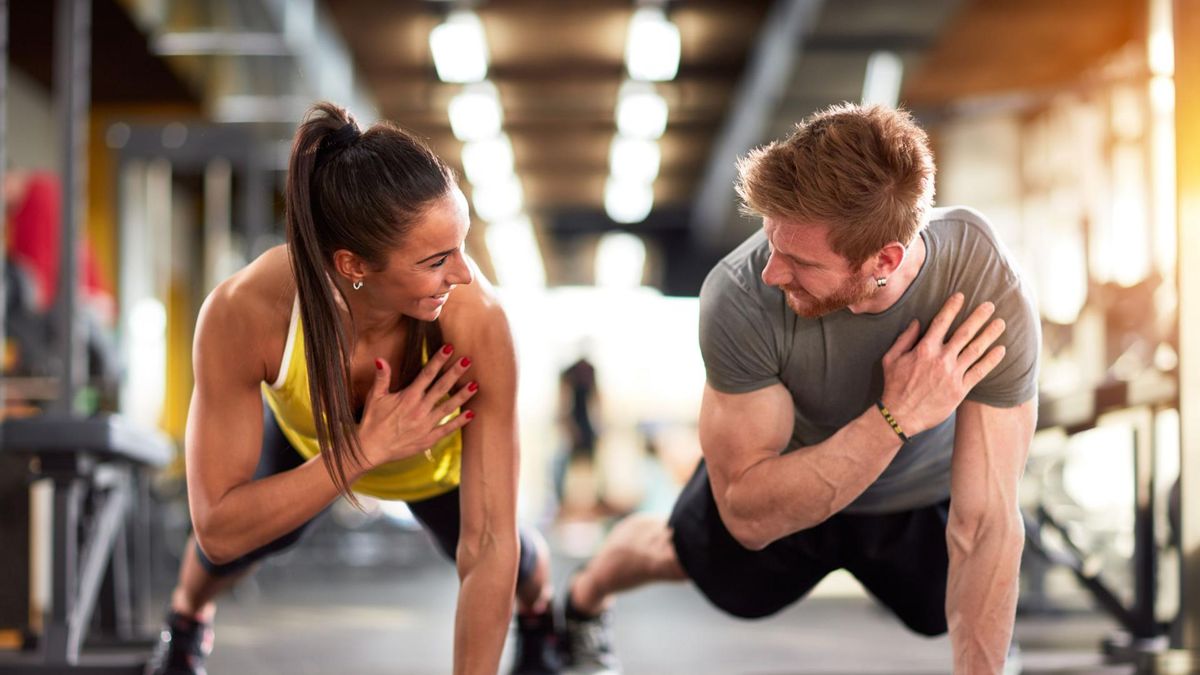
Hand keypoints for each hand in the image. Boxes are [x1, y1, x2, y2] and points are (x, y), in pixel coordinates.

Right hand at [357, 345, 478, 471]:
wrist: (369, 449)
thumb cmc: (371, 421)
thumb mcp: (374, 397)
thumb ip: (382, 378)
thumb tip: (380, 359)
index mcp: (408, 397)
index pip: (427, 374)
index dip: (439, 360)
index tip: (450, 348)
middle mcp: (419, 409)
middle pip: (442, 387)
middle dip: (455, 373)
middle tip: (468, 361)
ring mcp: (426, 425)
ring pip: (448, 407)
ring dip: (462, 396)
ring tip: (476, 385)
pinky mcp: (428, 439)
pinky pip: (447, 429)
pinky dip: (460, 422)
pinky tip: (471, 414)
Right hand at [880, 293, 1006, 435]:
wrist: (900, 415)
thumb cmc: (894, 386)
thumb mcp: (891, 359)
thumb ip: (904, 338)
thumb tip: (917, 321)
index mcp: (924, 349)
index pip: (941, 322)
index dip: (952, 307)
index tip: (962, 296)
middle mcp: (941, 359)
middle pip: (964, 333)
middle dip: (978, 317)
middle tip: (990, 305)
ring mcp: (952, 374)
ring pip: (975, 350)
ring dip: (989, 335)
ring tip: (1001, 323)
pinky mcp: (960, 390)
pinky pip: (979, 372)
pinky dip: (991, 360)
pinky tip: (1001, 350)